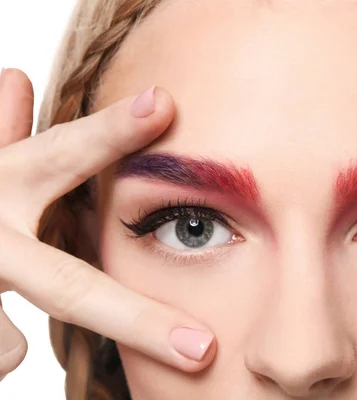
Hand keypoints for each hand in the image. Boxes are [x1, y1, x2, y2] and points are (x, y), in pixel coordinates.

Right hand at [0, 69, 215, 379]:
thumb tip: (18, 78)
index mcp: (0, 185)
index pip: (60, 156)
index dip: (110, 132)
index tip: (163, 105)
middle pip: (68, 287)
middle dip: (138, 322)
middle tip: (202, 350)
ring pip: (6, 346)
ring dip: (13, 346)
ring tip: (45, 339)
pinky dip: (2, 347)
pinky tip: (5, 341)